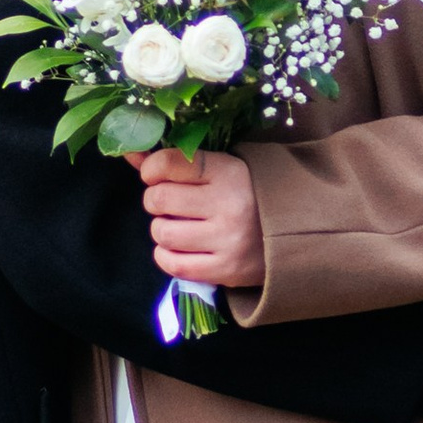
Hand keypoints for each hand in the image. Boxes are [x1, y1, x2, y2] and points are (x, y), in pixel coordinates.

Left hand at [132, 143, 264, 294]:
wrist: (292, 234)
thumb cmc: (248, 195)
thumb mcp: (220, 169)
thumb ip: (175, 162)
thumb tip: (130, 152)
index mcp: (230, 172)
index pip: (171, 163)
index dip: (152, 169)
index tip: (156, 175)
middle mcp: (229, 205)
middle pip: (159, 199)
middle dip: (155, 200)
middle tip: (169, 203)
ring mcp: (228, 240)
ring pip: (162, 233)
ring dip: (161, 229)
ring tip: (177, 226)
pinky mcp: (226, 270)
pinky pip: (173, 264)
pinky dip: (166, 255)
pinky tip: (179, 248)